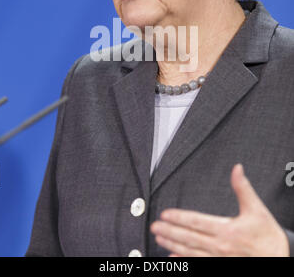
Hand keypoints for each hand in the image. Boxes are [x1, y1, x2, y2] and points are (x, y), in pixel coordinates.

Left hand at [150, 164, 289, 256]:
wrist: (281, 259)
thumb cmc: (268, 237)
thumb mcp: (256, 209)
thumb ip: (243, 188)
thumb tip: (237, 169)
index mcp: (226, 230)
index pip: (196, 221)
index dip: (179, 217)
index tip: (165, 214)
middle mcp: (220, 246)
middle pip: (188, 237)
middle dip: (169, 231)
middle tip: (154, 227)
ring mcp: (219, 259)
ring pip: (190, 252)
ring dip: (172, 245)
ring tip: (159, 239)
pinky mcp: (221, 267)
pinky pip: (198, 265)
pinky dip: (184, 261)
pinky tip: (173, 258)